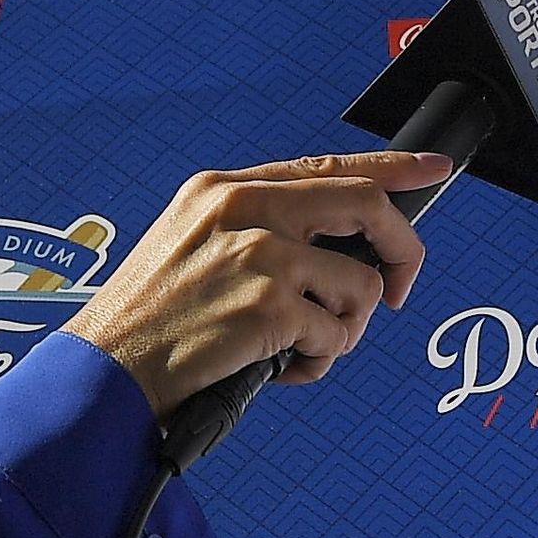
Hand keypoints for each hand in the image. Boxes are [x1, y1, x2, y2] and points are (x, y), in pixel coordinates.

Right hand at [64, 150, 449, 412]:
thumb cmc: (148, 322)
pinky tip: (278, 366)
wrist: (106, 372)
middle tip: (399, 290)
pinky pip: (337, 334)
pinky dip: (319, 360)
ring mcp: (259, 254)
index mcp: (224, 188)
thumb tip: (337, 246)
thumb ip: (255, 228)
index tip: (431, 169)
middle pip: (365, 204)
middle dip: (402, 249)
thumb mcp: (189, 244)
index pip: (325, 165)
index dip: (390, 168)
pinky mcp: (269, 305)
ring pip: (362, 282)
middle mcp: (244, 208)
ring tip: (299, 345)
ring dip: (346, 326)